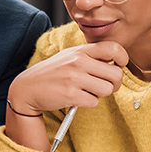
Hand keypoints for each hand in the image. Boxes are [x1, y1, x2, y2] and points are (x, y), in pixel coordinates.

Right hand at [9, 42, 128, 113]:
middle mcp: (79, 61)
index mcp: (81, 50)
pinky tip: (77, 99)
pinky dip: (88, 103)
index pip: (114, 48)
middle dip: (114, 84)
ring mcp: (74, 78)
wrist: (28, 88)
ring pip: (107, 90)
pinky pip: (94, 102)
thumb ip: (91, 57)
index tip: (118, 67)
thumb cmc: (54, 73)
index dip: (123, 59)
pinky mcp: (70, 94)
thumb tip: (116, 63)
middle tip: (104, 86)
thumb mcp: (70, 57)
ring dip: (100, 95)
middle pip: (116, 74)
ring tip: (87, 92)